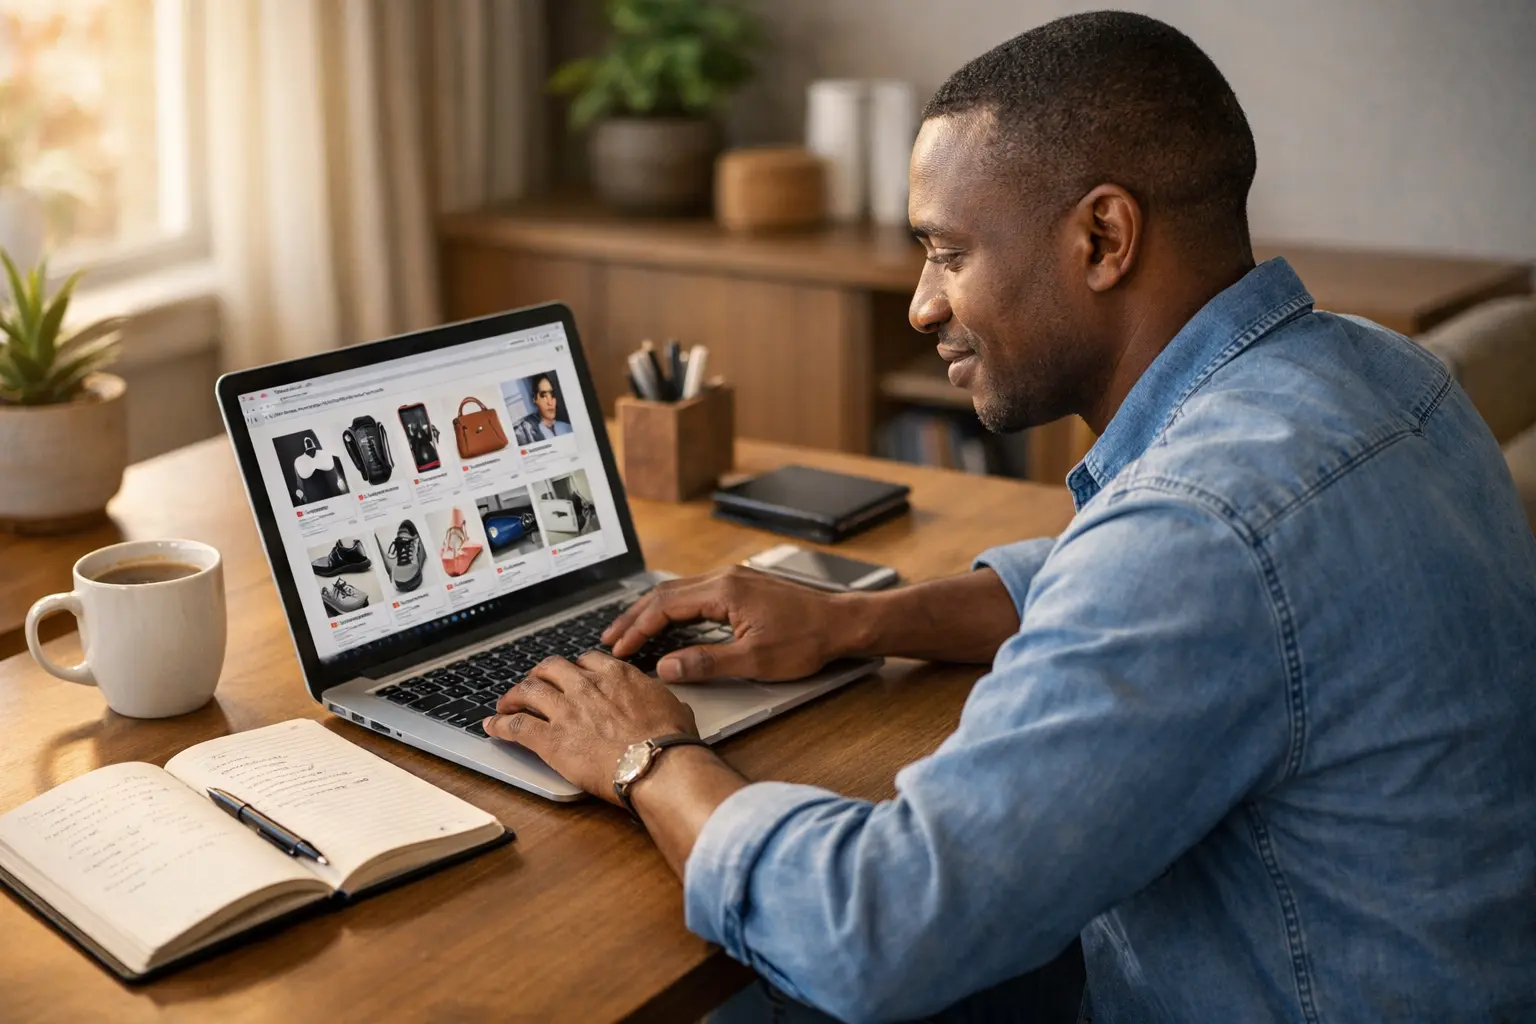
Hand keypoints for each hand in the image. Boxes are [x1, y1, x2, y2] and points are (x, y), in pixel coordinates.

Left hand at [484, 652, 698, 803]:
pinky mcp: (551, 739)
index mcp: (617, 675)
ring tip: (505, 702)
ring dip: (513, 695)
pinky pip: (517, 725)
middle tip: (534, 684)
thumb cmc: (671, 741)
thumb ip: (659, 698)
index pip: (587, 660)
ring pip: (528, 690)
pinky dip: (501, 724)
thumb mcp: (674, 706)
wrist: (657, 764)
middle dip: (539, 674)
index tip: (571, 676)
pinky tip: (493, 726)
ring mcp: (566, 710)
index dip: (575, 668)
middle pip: (551, 668)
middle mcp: (587, 686)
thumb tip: (666, 701)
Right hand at [601, 566, 861, 682]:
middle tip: (610, 640)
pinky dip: (672, 608)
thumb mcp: (755, 660)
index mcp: (724, 591)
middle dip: (634, 617)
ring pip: (678, 591)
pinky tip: (666, 622)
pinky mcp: (741, 587)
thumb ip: (706, 663)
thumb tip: (666, 667)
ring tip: (628, 631)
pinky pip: (694, 593)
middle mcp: (724, 578)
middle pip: (665, 593)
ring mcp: (733, 580)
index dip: (637, 629)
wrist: (843, 623)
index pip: (665, 607)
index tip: (619, 650)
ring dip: (651, 611)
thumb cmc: (807, 640)